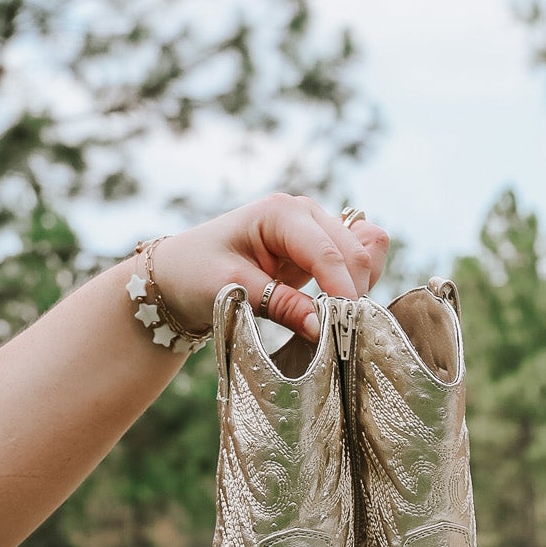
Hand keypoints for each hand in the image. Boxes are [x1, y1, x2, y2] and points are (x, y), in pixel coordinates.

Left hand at [151, 193, 389, 341]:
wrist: (180, 273)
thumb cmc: (195, 273)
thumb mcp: (231, 290)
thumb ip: (281, 306)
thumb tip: (321, 329)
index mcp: (280, 213)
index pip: (326, 252)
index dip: (340, 290)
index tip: (342, 327)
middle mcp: (305, 214)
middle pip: (354, 251)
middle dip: (353, 292)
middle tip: (339, 334)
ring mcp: (317, 229)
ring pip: (365, 252)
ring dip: (361, 286)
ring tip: (337, 318)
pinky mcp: (321, 249)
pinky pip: (358, 260)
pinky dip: (359, 283)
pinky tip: (338, 305)